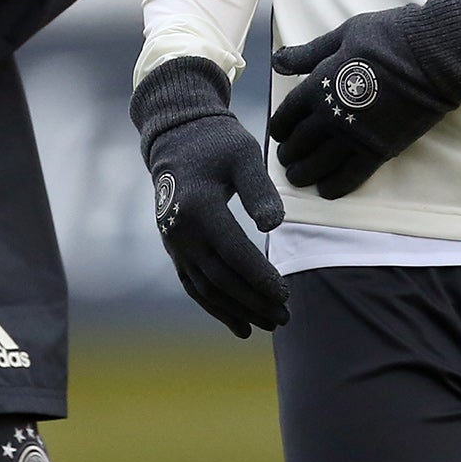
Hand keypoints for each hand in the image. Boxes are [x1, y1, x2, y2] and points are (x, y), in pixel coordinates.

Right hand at [131, 57, 287, 336]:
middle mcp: (182, 230)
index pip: (233, 253)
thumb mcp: (244, 155)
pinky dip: (215, 307)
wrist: (177, 136)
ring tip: (268, 324)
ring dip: (237, 310)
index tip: (286, 293)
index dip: (260, 277)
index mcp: (200, 207)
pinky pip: (193, 285)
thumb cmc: (217, 142)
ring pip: (206, 288)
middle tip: (284, 317)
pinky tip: (239, 325)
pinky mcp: (175, 246)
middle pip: (220, 278)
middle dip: (253, 302)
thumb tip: (274, 225)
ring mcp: (175, 241)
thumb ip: (259, 189)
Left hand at [268, 0, 460, 199]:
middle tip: (286, 159)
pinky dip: (336, 186)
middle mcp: (331, 116)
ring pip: (320, 163)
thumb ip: (308, 54)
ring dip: (305, 173)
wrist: (432, 55)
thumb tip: (277, 62)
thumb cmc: (388, 37)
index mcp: (318, 85)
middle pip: (302, 142)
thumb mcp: (343, 35)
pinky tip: (327, 191)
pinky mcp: (380, 150)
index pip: (288, 113)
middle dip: (290, 153)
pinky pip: (351, 176)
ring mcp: (355, 136)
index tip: (279, 133)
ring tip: (298, 178)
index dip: (280, 126)